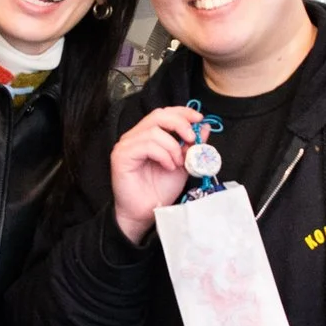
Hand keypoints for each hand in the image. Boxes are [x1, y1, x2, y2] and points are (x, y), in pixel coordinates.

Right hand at [110, 106, 208, 242]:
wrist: (146, 212)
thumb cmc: (160, 190)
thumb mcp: (184, 164)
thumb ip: (192, 145)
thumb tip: (204, 127)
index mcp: (148, 135)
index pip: (164, 113)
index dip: (182, 112)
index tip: (199, 119)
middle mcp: (135, 136)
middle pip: (158, 115)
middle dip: (180, 124)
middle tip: (192, 139)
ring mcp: (126, 145)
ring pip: (154, 131)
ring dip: (172, 147)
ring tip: (178, 163)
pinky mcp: (121, 155)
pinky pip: (146, 145)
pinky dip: (163, 155)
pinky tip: (168, 166)